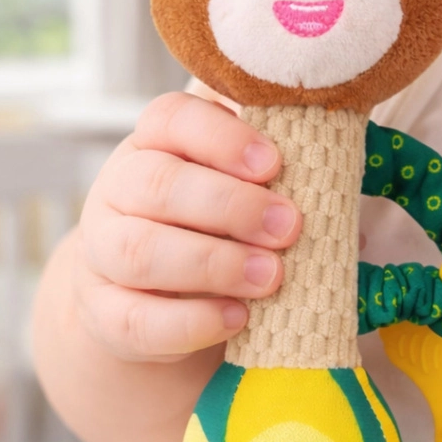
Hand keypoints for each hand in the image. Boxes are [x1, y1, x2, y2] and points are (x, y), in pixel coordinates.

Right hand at [74, 92, 301, 361]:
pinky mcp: (104, 313)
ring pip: (139, 251)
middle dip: (230, 206)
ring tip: (270, 277)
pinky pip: (135, 319)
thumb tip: (339, 191)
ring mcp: (103, 253)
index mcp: (155, 144)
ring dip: (213, 264)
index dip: (221, 137)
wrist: (162, 299)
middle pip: (157, 184)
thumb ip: (275, 177)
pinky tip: (237, 319)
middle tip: (288, 227)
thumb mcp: (241, 190)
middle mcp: (118, 190)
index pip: (170, 119)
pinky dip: (190, 322)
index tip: (273, 163)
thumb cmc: (218, 228)